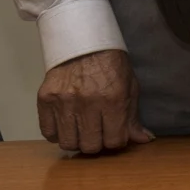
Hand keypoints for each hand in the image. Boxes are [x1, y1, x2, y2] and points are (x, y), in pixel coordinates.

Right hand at [36, 49, 152, 154]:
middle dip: (97, 144)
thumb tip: (144, 139)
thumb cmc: (111, 65)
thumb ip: (133, 117)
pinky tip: (66, 125)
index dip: (116, 141)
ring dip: (77, 141)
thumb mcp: (130, 87)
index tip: (115, 134)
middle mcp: (87, 103)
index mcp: (113, 100)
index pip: (114, 141)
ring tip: (82, 130)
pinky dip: (57, 134)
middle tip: (98, 133)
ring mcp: (64, 102)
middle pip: (90, 146)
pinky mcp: (45, 100)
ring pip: (68, 143)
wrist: (83, 43)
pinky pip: (48, 133)